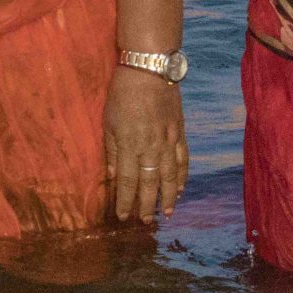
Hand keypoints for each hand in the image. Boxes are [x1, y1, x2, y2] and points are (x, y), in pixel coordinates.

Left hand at [104, 65, 187, 223]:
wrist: (151, 71)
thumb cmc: (123, 94)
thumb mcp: (108, 122)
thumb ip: (111, 151)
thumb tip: (111, 176)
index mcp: (130, 145)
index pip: (127, 181)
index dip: (125, 201)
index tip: (122, 216)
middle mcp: (151, 147)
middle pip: (150, 183)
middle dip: (147, 204)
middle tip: (145, 221)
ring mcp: (169, 140)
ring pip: (170, 176)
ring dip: (169, 196)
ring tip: (166, 213)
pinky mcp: (180, 133)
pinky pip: (183, 160)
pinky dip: (183, 176)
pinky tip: (181, 188)